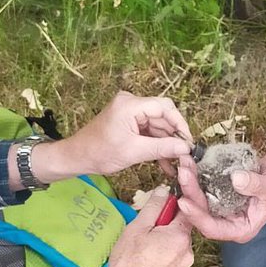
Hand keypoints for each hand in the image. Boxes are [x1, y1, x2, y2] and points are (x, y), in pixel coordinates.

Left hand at [18, 92, 193, 187]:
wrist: (76, 157)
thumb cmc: (99, 153)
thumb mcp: (134, 152)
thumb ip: (161, 148)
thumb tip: (186, 148)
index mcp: (130, 105)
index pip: (165, 108)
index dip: (180, 124)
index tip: (188, 142)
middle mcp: (131, 103)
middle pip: (163, 116)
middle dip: (174, 136)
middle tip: (185, 154)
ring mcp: (129, 112)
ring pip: (157, 126)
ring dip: (166, 144)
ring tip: (177, 163)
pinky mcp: (128, 122)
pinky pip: (148, 131)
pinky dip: (156, 145)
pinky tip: (166, 162)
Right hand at [88, 186, 193, 266]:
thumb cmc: (129, 263)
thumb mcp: (137, 229)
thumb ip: (153, 207)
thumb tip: (164, 190)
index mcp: (180, 237)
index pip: (185, 212)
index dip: (171, 208)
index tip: (157, 209)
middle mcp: (188, 254)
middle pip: (179, 233)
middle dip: (164, 231)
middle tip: (142, 236)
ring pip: (175, 251)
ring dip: (163, 249)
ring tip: (141, 255)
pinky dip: (161, 265)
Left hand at [178, 141, 265, 242]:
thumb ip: (257, 185)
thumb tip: (236, 180)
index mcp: (240, 228)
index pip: (213, 229)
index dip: (197, 217)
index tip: (185, 201)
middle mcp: (227, 221)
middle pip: (200, 213)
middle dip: (190, 193)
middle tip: (184, 173)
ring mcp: (220, 209)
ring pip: (198, 200)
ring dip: (188, 183)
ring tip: (185, 163)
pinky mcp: (216, 195)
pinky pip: (201, 188)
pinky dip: (194, 176)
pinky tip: (190, 162)